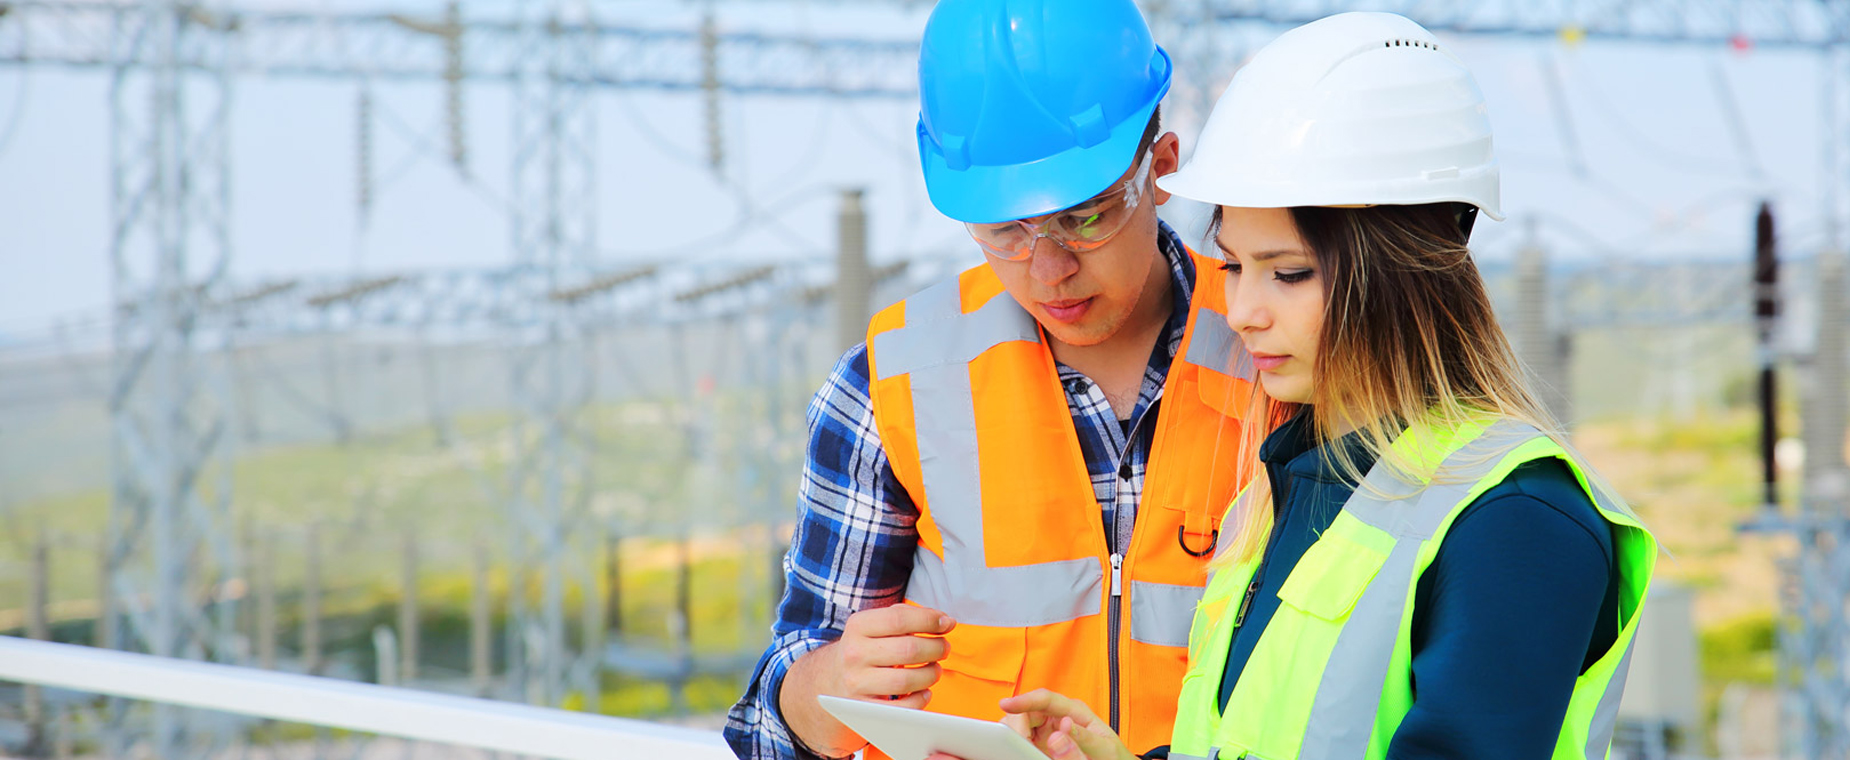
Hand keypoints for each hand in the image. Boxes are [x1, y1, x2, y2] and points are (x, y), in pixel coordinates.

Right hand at [779, 605, 956, 756]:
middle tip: (944, 648)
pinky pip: (902, 708)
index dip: (929, 620)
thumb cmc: (865, 649)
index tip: (947, 623)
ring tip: (935, 669)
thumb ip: (905, 617)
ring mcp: (856, 683)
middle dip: (936, 648)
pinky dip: (921, 699)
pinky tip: (924, 691)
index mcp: (858, 626)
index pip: (900, 619)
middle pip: (908, 649)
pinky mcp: (863, 709)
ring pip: (906, 680)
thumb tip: (944, 621)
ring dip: (931, 673)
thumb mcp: (873, 626)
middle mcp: (854, 653)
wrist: (829, 682)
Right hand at [1000, 689, 1136, 759]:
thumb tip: (1061, 729)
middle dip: (1017, 722)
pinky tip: (1021, 751)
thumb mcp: (1103, 748)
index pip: (1046, 699)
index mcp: (1075, 711)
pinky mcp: (1042, 742)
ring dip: (1016, 732)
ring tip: (1021, 748)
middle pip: (1028, 709)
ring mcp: (1049, 730)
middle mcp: (1059, 716)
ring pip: (1022, 722)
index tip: (1007, 704)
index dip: (1024, 699)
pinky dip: (1017, 742)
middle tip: (1018, 742)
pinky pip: (1023, 737)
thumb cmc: (1113, 757)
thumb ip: (1083, 739)